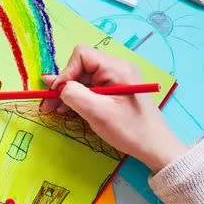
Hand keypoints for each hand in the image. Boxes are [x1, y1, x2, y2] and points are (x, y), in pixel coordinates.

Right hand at [40, 45, 186, 171]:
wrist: (156, 147)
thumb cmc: (130, 130)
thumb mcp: (98, 113)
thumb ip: (74, 95)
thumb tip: (57, 86)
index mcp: (116, 68)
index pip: (82, 56)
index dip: (66, 72)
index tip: (58, 94)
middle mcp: (116, 69)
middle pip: (80, 67)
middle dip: (63, 85)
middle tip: (47, 105)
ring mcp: (116, 80)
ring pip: (83, 79)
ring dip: (67, 93)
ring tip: (53, 110)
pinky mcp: (114, 91)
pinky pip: (90, 88)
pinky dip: (77, 98)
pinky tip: (67, 109)